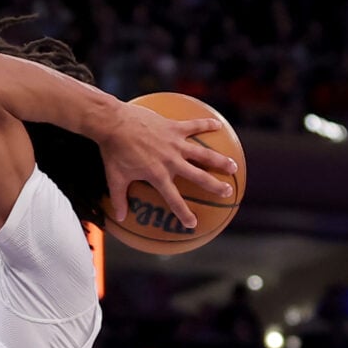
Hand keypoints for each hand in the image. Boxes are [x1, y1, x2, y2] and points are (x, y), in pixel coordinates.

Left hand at [99, 102, 236, 235]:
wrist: (114, 122)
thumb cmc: (114, 151)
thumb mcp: (115, 178)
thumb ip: (119, 199)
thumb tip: (119, 217)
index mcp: (158, 175)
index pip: (174, 199)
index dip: (184, 213)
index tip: (192, 224)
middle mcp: (171, 161)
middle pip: (198, 176)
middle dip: (214, 186)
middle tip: (227, 192)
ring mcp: (174, 143)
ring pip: (203, 153)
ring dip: (219, 160)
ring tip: (233, 166)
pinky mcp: (173, 127)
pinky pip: (194, 125)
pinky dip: (206, 125)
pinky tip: (218, 126)